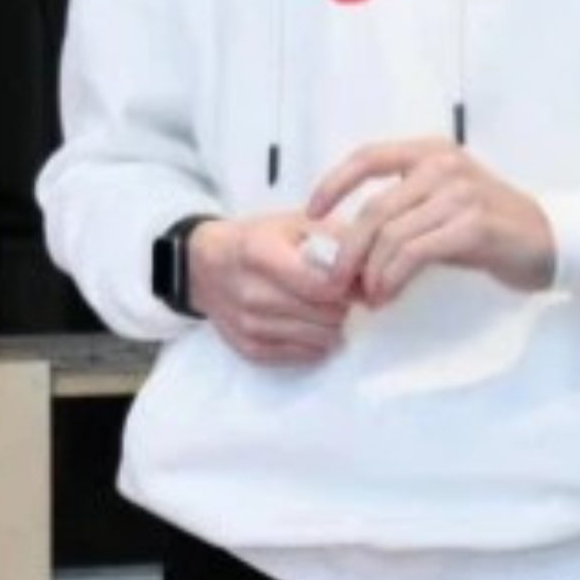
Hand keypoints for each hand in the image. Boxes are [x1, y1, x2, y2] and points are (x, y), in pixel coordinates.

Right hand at [186, 212, 355, 365]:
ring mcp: (249, 324)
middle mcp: (252, 292)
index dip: (349, 285)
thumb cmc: (256, 240)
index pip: (324, 285)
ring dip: (331, 325)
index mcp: (260, 253)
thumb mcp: (292, 223)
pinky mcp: (250, 349)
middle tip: (339, 293)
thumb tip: (374, 266)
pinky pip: (303, 356)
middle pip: (326, 314)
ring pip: (319, 338)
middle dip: (342, 305)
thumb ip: (334, 238)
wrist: (205, 267)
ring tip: (325, 308)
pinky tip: (310, 324)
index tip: (352, 278)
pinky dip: (315, 343)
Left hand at [307, 139, 557, 305]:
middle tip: (333, 282)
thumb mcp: (442, 204)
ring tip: (367, 296)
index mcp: (430, 152)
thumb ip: (402, 210)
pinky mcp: (473, 226)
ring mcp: (460, 193)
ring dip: (370, 272)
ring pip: (391, 235)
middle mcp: (443, 165)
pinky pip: (415, 253)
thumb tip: (346, 245)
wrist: (553, 242)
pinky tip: (388, 295)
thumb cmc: (488, 227)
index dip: (333, 184)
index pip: (368, 157)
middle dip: (346, 250)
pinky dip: (393, 278)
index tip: (310, 213)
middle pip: (374, 208)